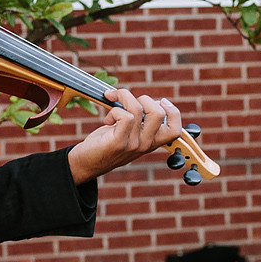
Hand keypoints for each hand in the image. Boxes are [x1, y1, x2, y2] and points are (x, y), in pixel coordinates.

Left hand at [67, 87, 184, 183]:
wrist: (85, 164)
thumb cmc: (106, 143)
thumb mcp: (128, 132)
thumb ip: (141, 120)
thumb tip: (149, 100)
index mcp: (152, 142)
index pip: (175, 130)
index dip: (173, 111)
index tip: (161, 101)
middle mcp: (146, 145)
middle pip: (158, 113)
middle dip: (143, 98)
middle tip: (129, 103)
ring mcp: (133, 145)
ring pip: (137, 108)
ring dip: (123, 98)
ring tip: (112, 105)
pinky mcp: (118, 142)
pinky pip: (124, 116)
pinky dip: (114, 110)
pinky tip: (108, 119)